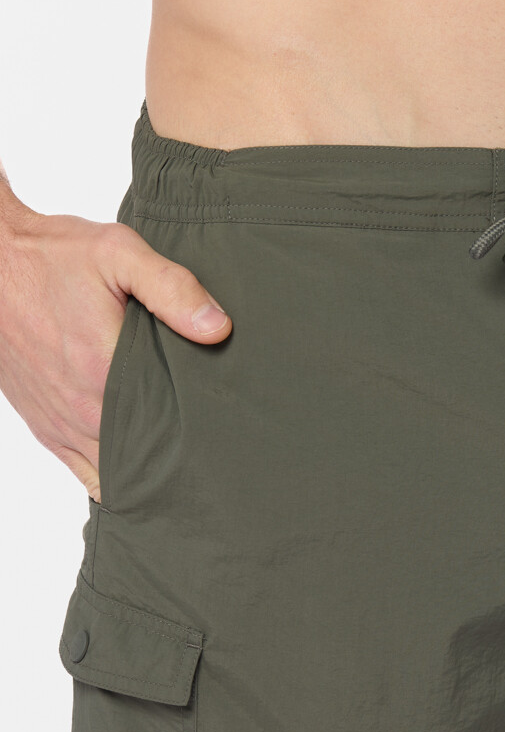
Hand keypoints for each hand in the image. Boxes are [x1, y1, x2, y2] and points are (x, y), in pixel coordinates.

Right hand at [0, 189, 231, 501]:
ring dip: (151, 472)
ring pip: (119, 475)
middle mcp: (84, 410)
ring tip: (186, 462)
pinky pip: (87, 475)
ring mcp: (63, 426)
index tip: (231, 432)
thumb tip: (217, 328)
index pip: (171, 428)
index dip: (204, 436)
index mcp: (106, 371)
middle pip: (149, 458)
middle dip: (184, 459)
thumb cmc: (51, 258)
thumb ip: (172, 288)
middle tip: (219, 451)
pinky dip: (116, 478)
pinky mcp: (47, 429)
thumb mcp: (118, 254)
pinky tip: (143, 472)